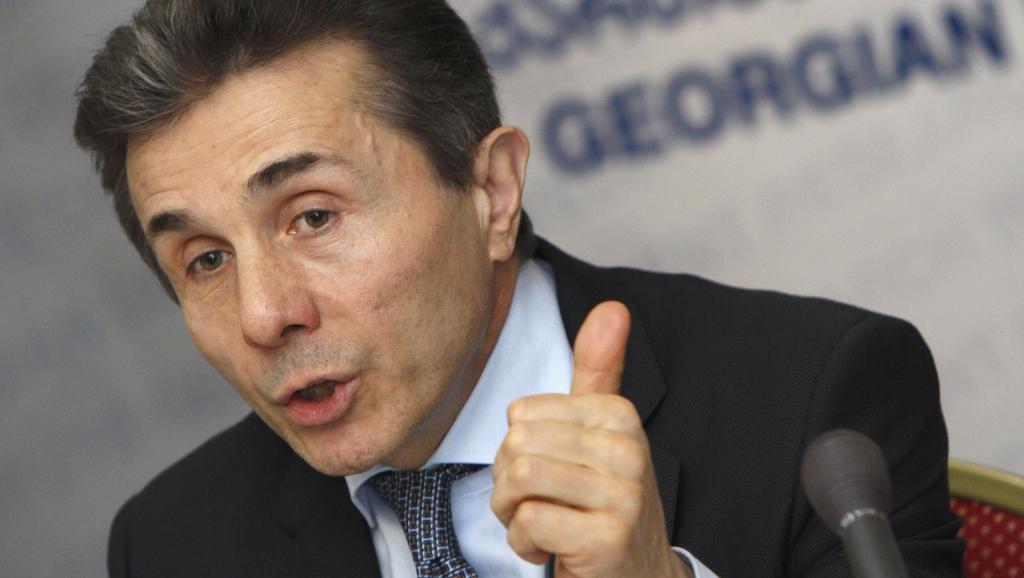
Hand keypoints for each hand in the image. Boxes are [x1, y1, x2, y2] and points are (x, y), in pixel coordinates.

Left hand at [491, 301, 691, 577]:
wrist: (637, 577)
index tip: (552, 477)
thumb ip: (598, 373)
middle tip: (540, 505)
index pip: (521, 414)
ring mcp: (622, 494)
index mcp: (619, 415)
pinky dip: (524, 544)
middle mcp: (627, 449)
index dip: (519, 451)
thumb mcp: (599, 436)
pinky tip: (551, 551)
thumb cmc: (603, 505)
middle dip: (508, 485)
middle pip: (515, 446)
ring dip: (512, 514)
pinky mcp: (607, 537)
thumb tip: (613, 306)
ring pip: (518, 479)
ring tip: (540, 525)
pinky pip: (528, 521)